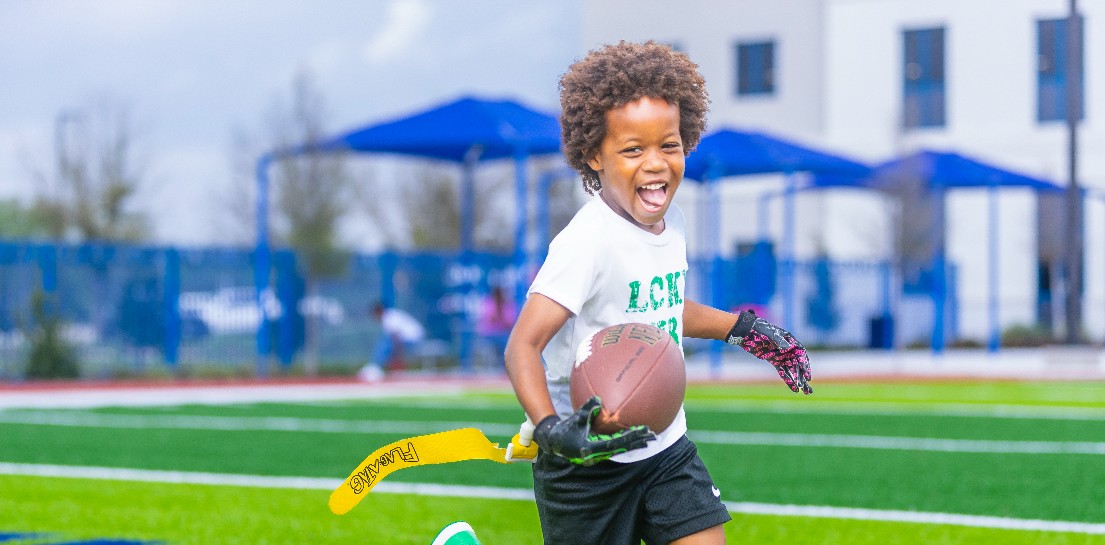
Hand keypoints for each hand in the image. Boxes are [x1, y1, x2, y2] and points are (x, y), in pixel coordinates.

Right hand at [532, 397, 655, 464]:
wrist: (553, 443)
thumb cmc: (563, 430)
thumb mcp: (574, 419)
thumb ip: (587, 410)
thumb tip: (599, 399)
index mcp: (593, 449)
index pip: (617, 443)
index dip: (632, 437)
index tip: (645, 431)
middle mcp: (599, 454)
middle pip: (623, 448)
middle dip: (638, 442)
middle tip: (654, 437)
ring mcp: (599, 455)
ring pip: (621, 449)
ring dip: (634, 444)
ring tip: (649, 439)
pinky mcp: (598, 452)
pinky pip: (615, 447)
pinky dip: (625, 442)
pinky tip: (633, 437)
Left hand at [726, 310, 812, 394]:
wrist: (746, 332)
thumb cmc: (759, 329)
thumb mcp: (768, 333)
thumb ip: (778, 340)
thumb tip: (788, 348)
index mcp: (789, 340)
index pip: (801, 354)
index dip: (805, 365)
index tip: (807, 375)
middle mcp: (788, 349)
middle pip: (798, 364)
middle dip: (803, 376)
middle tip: (807, 387)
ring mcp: (781, 355)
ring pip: (792, 370)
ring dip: (797, 380)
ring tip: (804, 391)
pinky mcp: (774, 360)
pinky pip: (783, 371)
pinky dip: (788, 380)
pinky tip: (793, 388)